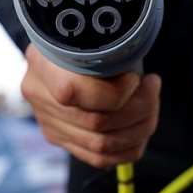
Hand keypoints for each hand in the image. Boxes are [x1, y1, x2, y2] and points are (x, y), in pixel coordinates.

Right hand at [20, 44, 161, 168]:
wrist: (64, 42)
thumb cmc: (90, 36)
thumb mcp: (96, 34)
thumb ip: (110, 52)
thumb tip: (140, 80)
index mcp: (44, 62)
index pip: (74, 93)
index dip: (114, 92)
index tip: (135, 77)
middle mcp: (39, 95)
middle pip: (96, 123)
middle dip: (139, 109)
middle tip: (153, 88)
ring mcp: (47, 120)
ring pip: (101, 146)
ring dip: (140, 128)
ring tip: (152, 105)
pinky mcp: (59, 136)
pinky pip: (98, 158)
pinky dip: (129, 149)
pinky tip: (142, 129)